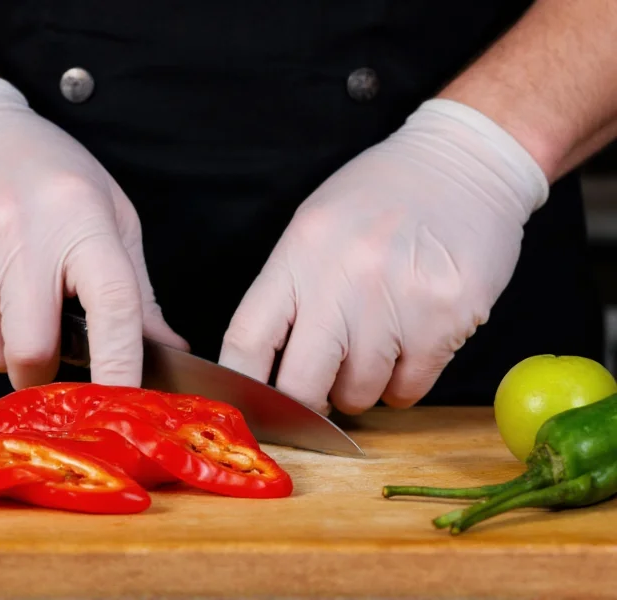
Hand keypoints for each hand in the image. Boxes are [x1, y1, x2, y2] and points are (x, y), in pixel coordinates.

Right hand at [0, 76, 186, 388]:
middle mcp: (18, 233)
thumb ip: (134, 286)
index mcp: (79, 217)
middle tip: (44, 347)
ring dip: (0, 342)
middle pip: (33, 351)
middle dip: (42, 370)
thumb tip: (166, 348)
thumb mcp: (103, 209)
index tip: (122, 404)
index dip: (121, 364)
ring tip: (0, 287)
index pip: (113, 305)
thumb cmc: (40, 170)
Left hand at [219, 99, 548, 414]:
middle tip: (318, 390)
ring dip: (361, 387)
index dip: (241, 383)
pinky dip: (403, 384)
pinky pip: (408, 390)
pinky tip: (408, 347)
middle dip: (305, 404)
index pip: (247, 340)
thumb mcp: (315, 227)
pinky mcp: (446, 320)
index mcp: (299, 254)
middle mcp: (342, 281)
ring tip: (375, 346)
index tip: (249, 403)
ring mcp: (396, 303)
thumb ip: (290, 291)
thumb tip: (271, 367)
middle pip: (301, 386)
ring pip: (359, 395)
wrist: (464, 162)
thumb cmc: (382, 197)